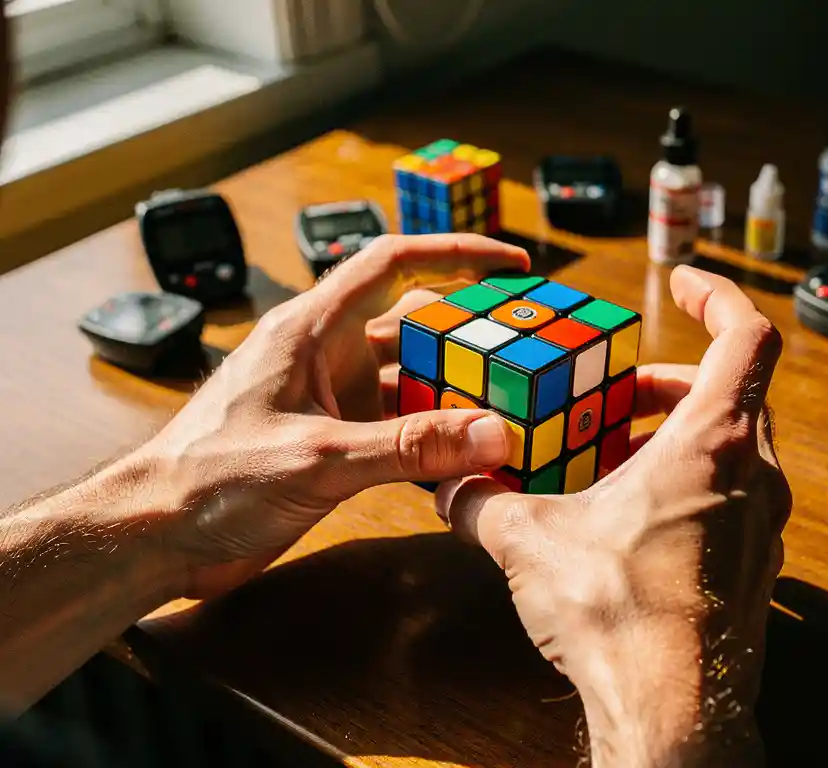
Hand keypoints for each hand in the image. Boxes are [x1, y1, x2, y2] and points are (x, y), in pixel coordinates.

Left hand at [139, 234, 527, 599]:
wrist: (155, 535)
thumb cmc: (209, 479)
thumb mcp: (319, 456)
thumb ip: (409, 446)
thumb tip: (493, 433)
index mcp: (312, 329)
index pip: (392, 263)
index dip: (455, 253)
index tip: (510, 265)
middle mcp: (326, 356)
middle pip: (415, 325)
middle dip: (469, 335)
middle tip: (526, 350)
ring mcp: (330, 400)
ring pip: (410, 382)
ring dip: (456, 393)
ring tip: (512, 406)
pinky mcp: (332, 442)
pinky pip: (398, 428)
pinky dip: (433, 439)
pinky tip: (468, 458)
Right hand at [436, 266, 790, 766]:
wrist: (671, 714)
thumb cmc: (618, 614)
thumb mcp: (530, 541)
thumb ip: (482, 501)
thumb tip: (447, 486)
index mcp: (714, 443)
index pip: (748, 335)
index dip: (717, 295)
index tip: (681, 283)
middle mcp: (755, 476)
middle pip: (732, 393)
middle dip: (671, 382)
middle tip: (622, 390)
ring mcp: (764, 526)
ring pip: (734, 449)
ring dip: (678, 436)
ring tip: (614, 452)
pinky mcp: (753, 568)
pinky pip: (730, 500)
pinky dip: (687, 486)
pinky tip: (629, 517)